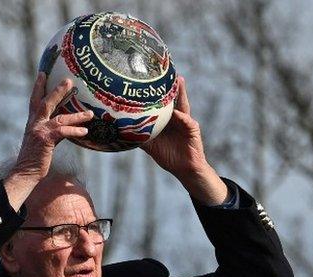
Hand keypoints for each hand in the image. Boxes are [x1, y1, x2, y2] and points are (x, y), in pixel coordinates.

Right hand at [4, 73, 93, 208]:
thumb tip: (66, 127)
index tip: (43, 73)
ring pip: (59, 117)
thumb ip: (52, 131)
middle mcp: (34, 124)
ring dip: (76, 115)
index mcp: (32, 122)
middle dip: (57, 90)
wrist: (25, 172)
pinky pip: (63, 132)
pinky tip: (85, 131)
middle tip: (68, 80)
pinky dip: (74, 130)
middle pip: (46, 102)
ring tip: (90, 113)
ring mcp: (39, 131)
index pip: (35, 100)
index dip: (38, 86)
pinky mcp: (45, 140)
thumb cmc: (35, 158)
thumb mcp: (42, 141)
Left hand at [141, 76, 225, 204]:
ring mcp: (186, 122)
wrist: (184, 169)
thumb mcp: (150, 146)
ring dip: (181, 93)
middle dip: (170, 85)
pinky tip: (177, 113)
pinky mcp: (193, 129)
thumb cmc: (168, 156)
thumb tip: (120, 132)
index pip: (162, 103)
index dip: (157, 92)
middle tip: (166, 71)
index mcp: (167, 120)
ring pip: (182, 105)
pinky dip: (182, 117)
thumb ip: (139, 137)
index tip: (149, 79)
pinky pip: (187, 121)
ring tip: (178, 80)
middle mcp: (177, 118)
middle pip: (173, 99)